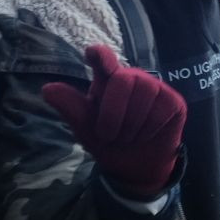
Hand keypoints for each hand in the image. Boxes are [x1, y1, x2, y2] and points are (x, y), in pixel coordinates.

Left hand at [42, 45, 185, 196]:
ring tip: (129, 136)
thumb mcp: (84, 127)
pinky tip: (148, 135)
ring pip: (143, 96)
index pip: (103, 59)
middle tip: (111, 135)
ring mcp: (155, 88)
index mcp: (106, 80)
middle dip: (113, 115)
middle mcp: (131, 78)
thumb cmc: (108, 141)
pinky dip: (149, 131)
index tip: (92, 53)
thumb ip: (70, 107)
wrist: (134, 167)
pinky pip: (160, 111)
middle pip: (121, 80)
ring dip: (131, 127)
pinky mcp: (173, 102)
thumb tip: (46, 89)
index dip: (99, 55)